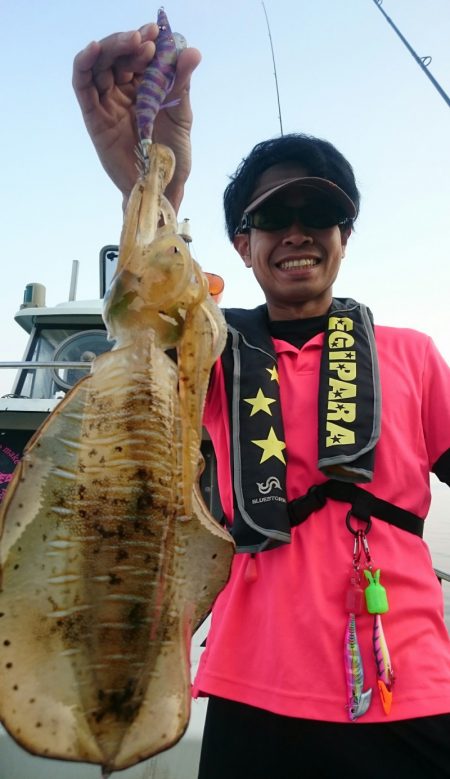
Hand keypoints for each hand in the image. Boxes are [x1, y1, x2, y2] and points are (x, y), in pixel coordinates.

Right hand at [73, 23, 200, 211]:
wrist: (162, 187)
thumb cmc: (172, 155)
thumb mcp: (181, 116)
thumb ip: (181, 84)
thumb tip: (192, 52)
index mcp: (144, 88)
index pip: (139, 56)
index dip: (146, 40)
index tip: (157, 31)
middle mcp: (123, 92)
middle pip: (117, 56)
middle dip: (130, 42)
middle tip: (146, 38)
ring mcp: (107, 103)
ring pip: (100, 65)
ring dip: (112, 47)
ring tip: (132, 41)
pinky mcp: (94, 118)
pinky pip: (83, 87)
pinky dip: (84, 64)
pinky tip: (94, 49)